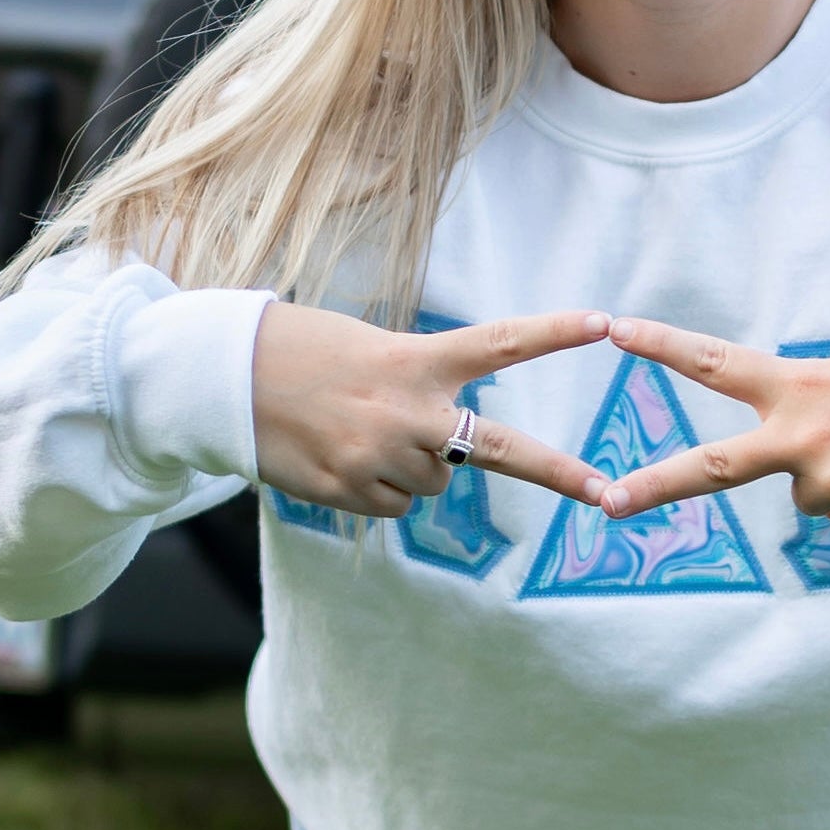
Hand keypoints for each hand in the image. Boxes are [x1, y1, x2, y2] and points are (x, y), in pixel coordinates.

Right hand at [252, 305, 611, 518]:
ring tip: (358, 431)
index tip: (605, 324)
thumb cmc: (305, 353)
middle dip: (556, 471)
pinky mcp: (350, 490)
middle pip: (497, 448)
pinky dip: (378, 489)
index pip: (500, 343)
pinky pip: (396, 506)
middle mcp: (408, 411)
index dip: (554, 334)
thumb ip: (421, 390)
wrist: (225, 378)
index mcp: (417, 359)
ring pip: (436, 484)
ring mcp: (380, 455)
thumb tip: (449, 457)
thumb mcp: (372, 351)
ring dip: (414, 466)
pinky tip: (340, 457)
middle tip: (604, 490)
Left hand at [596, 320, 829, 533]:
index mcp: (798, 387)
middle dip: (655, 486)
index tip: (614, 330)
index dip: (663, 345)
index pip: (716, 362)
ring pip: (807, 495)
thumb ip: (805, 411)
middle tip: (607, 502)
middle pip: (713, 468)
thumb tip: (793, 470)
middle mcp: (804, 438)